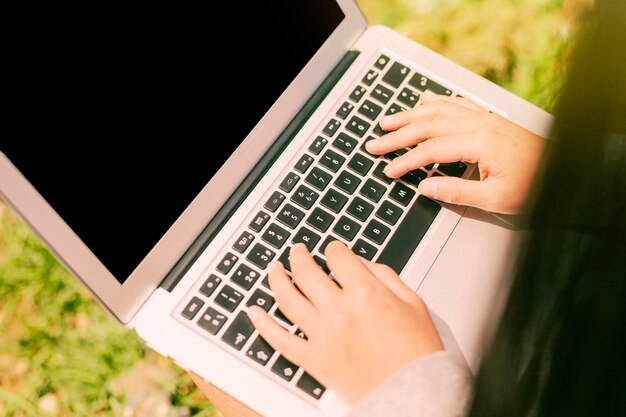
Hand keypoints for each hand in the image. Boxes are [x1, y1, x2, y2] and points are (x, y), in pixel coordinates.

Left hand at [248, 241, 443, 403]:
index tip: (332, 250)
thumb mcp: (412, 302)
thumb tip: (360, 262)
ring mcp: (323, 336)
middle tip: (297, 251)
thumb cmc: (417, 353)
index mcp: (366, 293)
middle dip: (299, 256)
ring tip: (274, 269)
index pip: (338, 257)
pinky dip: (263, 325)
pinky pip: (280, 340)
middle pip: (306, 272)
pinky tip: (254, 311)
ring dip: (276, 279)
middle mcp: (339, 311)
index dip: (333, 249)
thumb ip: (384, 276)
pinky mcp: (314, 360)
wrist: (414, 394)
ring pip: (287, 299)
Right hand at [366, 94, 545, 213]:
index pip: (432, 150)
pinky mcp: (490, 119)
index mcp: (481, 142)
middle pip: (429, 125)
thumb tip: (425, 186)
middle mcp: (481, 124)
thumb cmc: (536, 185)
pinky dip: (435, 102)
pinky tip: (423, 100)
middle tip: (375, 144)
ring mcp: (485, 118)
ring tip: (387, 121)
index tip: (388, 170)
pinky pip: (456, 104)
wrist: (564, 172)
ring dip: (410, 116)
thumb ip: (458, 192)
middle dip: (398, 135)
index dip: (406, 161)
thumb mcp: (497, 198)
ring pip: (439, 111)